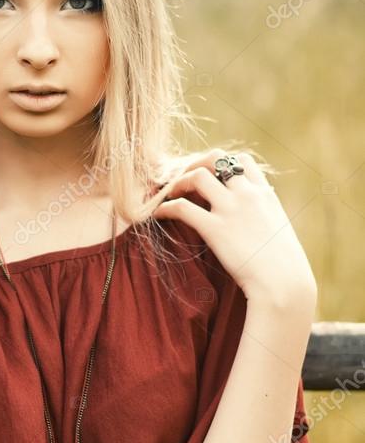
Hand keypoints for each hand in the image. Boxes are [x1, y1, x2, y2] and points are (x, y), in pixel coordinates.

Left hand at [153, 149, 316, 308]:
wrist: (283, 284)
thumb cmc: (284, 266)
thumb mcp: (280, 229)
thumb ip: (267, 213)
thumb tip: (261, 211)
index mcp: (264, 194)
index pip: (241, 160)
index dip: (221, 162)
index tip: (209, 175)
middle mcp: (247, 194)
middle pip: (216, 158)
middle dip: (196, 164)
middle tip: (184, 178)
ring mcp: (230, 209)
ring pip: (197, 176)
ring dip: (178, 182)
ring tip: (168, 194)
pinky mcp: (215, 229)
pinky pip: (182, 208)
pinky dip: (166, 207)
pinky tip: (158, 215)